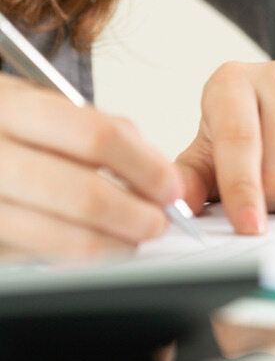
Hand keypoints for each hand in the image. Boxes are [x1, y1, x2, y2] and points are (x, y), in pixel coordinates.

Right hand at [0, 74, 180, 256]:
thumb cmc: (1, 127)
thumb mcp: (36, 104)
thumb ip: (97, 128)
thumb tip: (156, 169)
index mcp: (10, 107)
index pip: (97, 137)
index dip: (146, 166)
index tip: (171, 186)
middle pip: (83, 193)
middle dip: (133, 215)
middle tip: (157, 223)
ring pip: (58, 236)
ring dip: (108, 244)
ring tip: (131, 241)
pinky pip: (32, 256)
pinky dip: (70, 256)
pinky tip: (89, 246)